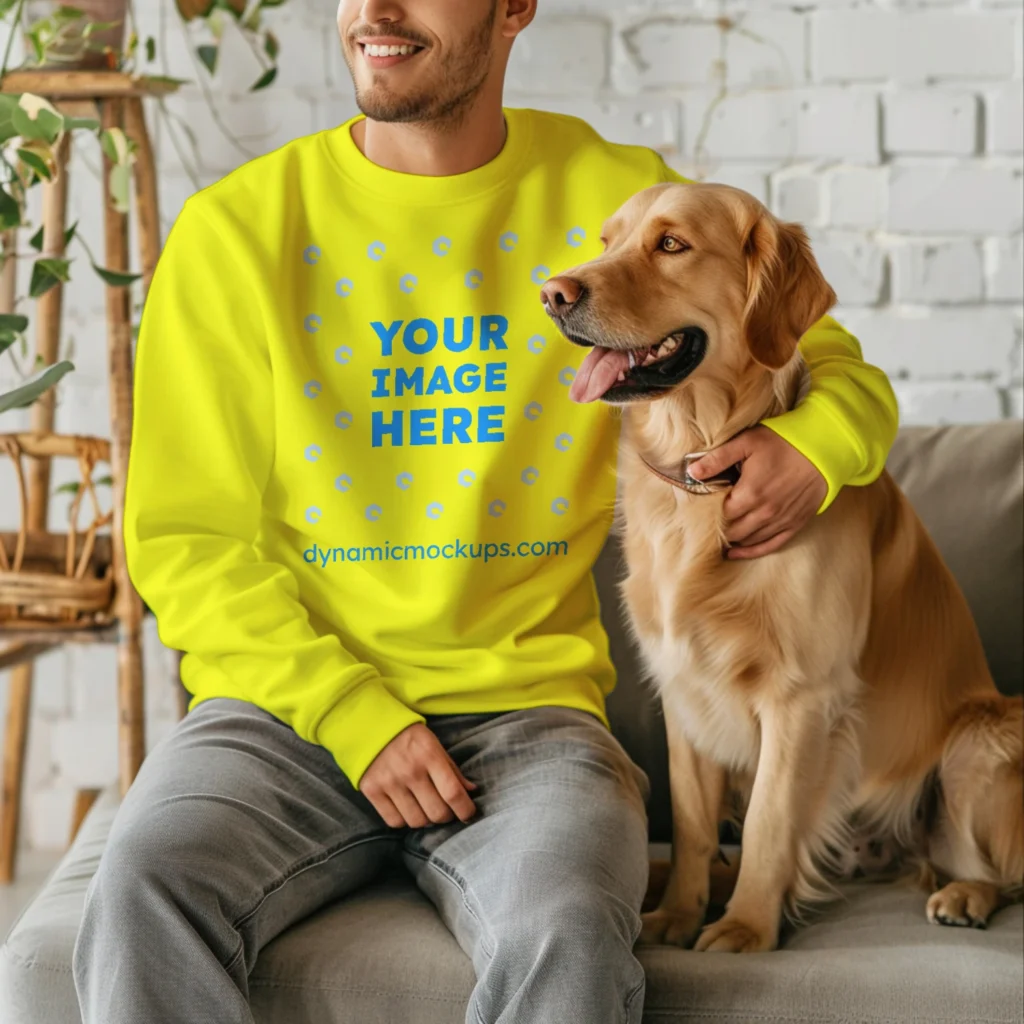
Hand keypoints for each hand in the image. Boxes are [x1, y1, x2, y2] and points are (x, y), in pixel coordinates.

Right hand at [360, 723, 477, 828]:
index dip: (465, 810)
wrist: (370, 727)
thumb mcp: (434, 744)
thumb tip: (471, 791)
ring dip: (425, 820)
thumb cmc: (409, 736)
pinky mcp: (371, 791)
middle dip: (446, 816)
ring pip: (417, 821)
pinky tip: (407, 809)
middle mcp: (410, 771)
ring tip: (425, 808)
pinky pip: (394, 821)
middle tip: (445, 809)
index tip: (468, 814)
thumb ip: (452, 769)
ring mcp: (389, 783)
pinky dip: (404, 820)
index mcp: (429, 755)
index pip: (452, 793)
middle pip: (436, 813)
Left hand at [688, 426, 826, 559]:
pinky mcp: (795, 524)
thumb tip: (691, 472)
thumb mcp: (746, 443)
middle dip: (718, 528)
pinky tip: (737, 552)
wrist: (826, 447)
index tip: (700, 508)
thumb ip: (717, 459)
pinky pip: (770, 545)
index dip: (707, 513)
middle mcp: (764, 513)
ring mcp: (781, 521)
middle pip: (731, 531)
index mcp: (749, 494)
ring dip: (732, 539)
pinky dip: (751, 551)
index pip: (719, 514)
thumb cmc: (784, 442)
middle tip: (707, 522)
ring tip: (718, 535)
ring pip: (748, 540)